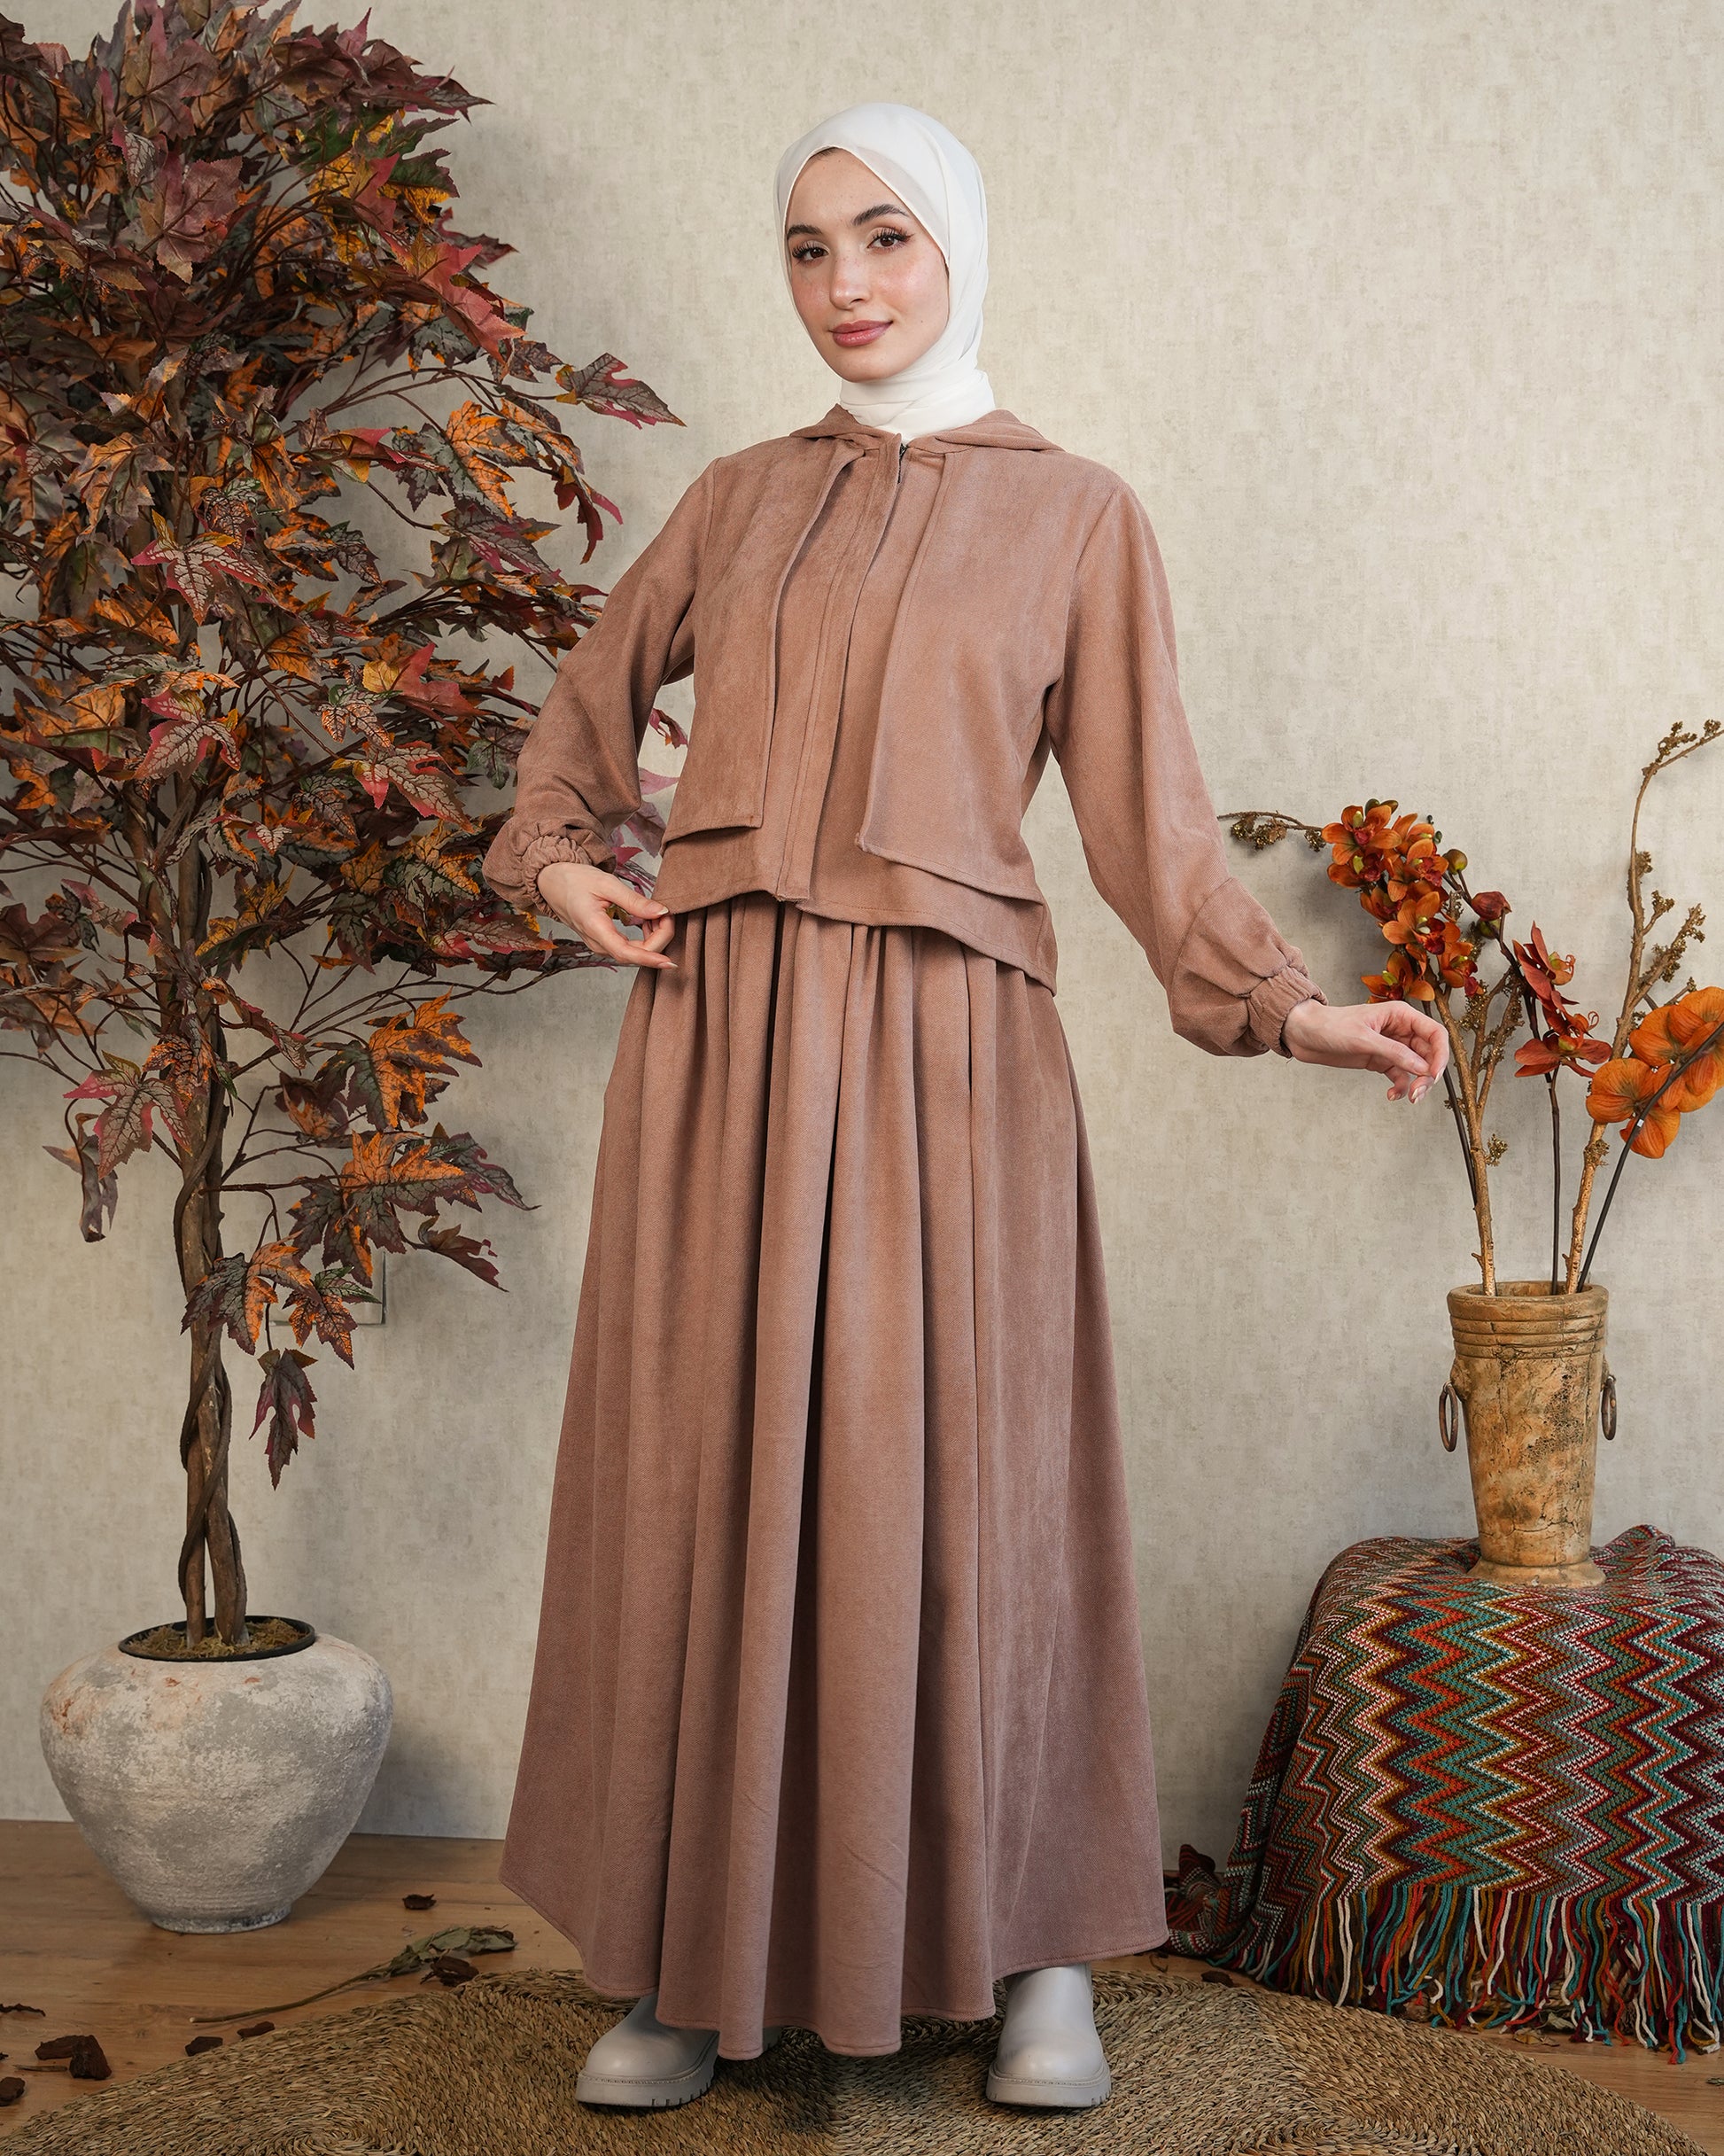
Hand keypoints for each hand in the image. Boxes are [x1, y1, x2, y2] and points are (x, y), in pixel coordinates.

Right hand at [537, 861, 675, 970]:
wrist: (553, 882)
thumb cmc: (575, 880)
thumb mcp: (607, 884)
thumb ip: (634, 901)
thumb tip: (661, 912)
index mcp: (594, 928)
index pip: (625, 953)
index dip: (650, 959)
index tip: (669, 961)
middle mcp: (597, 942)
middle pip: (635, 954)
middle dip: (658, 939)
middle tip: (667, 914)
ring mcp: (600, 944)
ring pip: (633, 953)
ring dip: (652, 938)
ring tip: (658, 915)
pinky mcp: (604, 941)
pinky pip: (629, 947)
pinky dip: (644, 937)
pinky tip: (648, 921)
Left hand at [1281, 997, 1447, 1103]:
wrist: (1305, 1035)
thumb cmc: (1330, 1026)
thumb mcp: (1363, 1039)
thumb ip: (1394, 1053)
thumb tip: (1422, 1068)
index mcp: (1401, 1015)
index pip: (1435, 1033)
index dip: (1441, 1054)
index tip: (1434, 1074)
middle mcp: (1400, 1030)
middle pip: (1429, 1053)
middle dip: (1428, 1074)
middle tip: (1419, 1093)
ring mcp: (1391, 1047)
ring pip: (1416, 1067)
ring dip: (1417, 1084)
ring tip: (1409, 1098)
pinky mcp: (1380, 1060)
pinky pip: (1400, 1076)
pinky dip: (1400, 1087)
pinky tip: (1392, 1095)